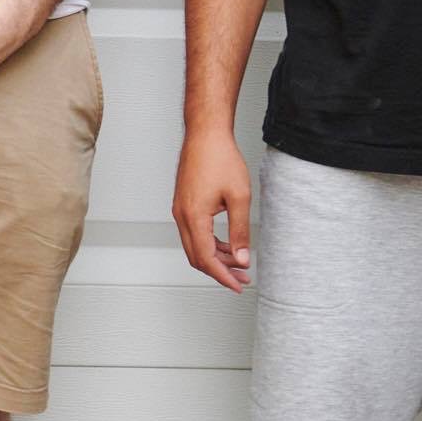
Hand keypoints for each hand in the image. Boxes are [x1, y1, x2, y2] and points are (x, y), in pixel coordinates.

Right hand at [172, 127, 252, 291]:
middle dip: (219, 271)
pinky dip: (210, 243)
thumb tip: (241, 258)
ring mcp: (180, 210)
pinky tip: (227, 244)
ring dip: (215, 257)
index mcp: (194, 217)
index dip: (222, 276)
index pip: (206, 258)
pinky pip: (193, 233)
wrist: (205, 134)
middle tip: (241, 278)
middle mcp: (181, 216)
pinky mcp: (184, 204)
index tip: (237, 285)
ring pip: (194, 245)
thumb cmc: (220, 159)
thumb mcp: (239, 197)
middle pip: (196, 257)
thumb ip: (240, 231)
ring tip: (238, 262)